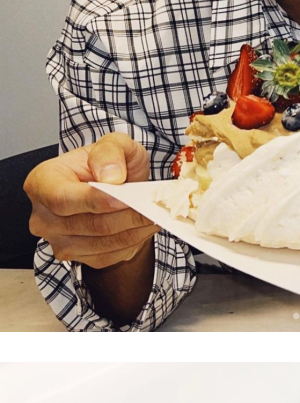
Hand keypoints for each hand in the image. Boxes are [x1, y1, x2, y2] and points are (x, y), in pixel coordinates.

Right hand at [24, 132, 154, 267]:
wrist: (108, 188)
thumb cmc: (105, 165)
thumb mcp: (112, 144)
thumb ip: (111, 151)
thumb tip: (111, 177)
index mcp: (41, 183)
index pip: (61, 198)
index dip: (93, 201)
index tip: (124, 198)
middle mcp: (43, 217)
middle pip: (86, 224)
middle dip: (124, 215)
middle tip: (152, 207)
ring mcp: (57, 241)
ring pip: (101, 243)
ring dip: (133, 231)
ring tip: (154, 216)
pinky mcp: (76, 258)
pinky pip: (108, 255)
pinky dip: (131, 242)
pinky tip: (144, 227)